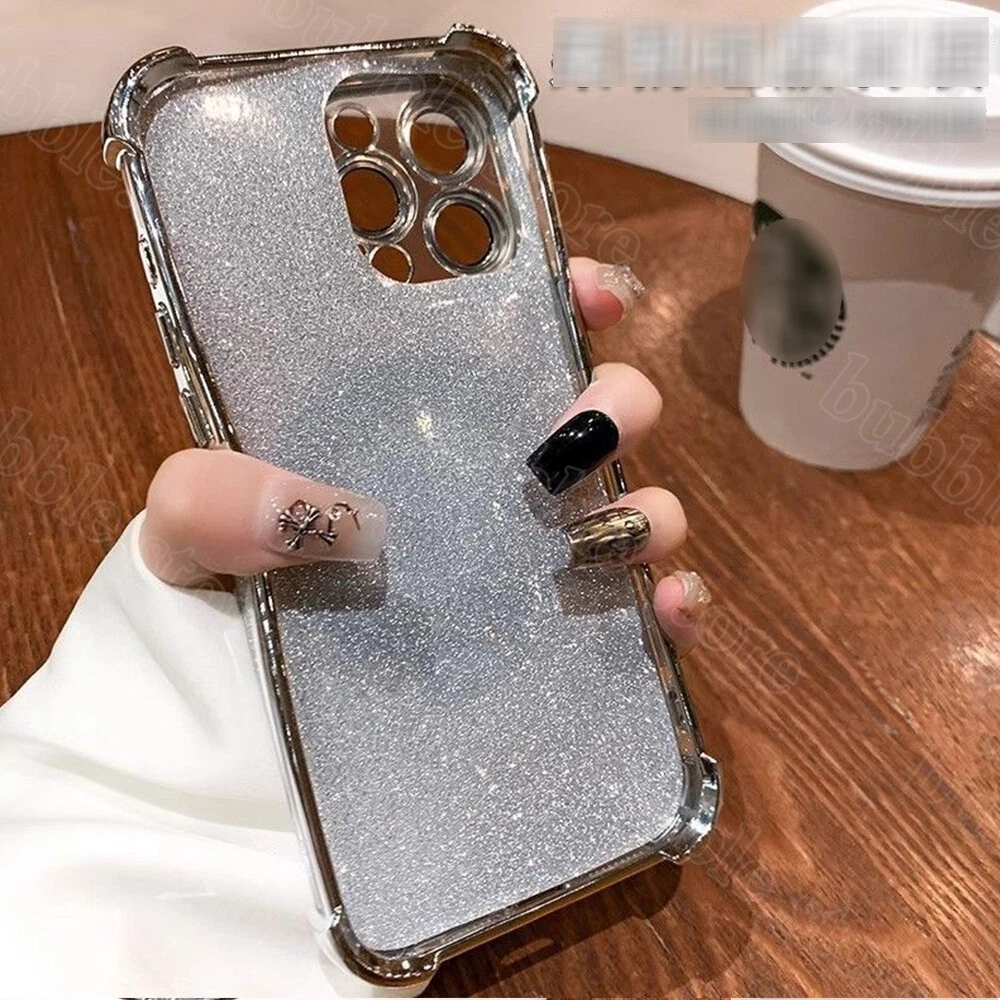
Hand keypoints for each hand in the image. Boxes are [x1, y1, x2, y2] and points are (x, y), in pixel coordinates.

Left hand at [141, 256, 710, 653]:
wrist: (236, 704)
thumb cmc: (222, 583)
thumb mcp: (191, 523)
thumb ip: (215, 495)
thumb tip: (330, 514)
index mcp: (420, 420)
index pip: (509, 332)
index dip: (566, 296)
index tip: (588, 295)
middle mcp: (491, 477)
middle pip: (598, 410)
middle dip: (618, 401)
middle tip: (572, 434)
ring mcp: (529, 557)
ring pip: (639, 501)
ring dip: (654, 505)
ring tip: (605, 534)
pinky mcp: (555, 636)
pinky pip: (641, 609)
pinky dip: (674, 598)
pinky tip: (664, 605)